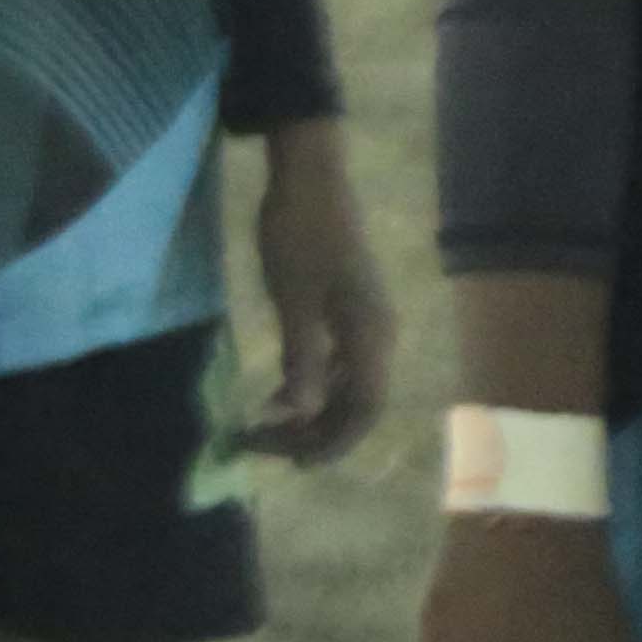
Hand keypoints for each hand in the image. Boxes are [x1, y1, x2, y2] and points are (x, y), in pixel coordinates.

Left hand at [244, 132, 394, 464]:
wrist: (310, 177)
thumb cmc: (298, 233)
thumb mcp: (293, 298)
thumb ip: (301, 358)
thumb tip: (303, 415)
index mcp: (373, 336)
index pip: (363, 410)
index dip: (331, 442)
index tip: (291, 463)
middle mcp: (380, 336)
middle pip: (357, 404)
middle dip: (313, 432)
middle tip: (262, 446)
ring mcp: (367, 322)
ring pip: (348, 386)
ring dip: (311, 412)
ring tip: (266, 427)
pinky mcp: (350, 309)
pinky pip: (340, 364)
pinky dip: (311, 384)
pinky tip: (280, 392)